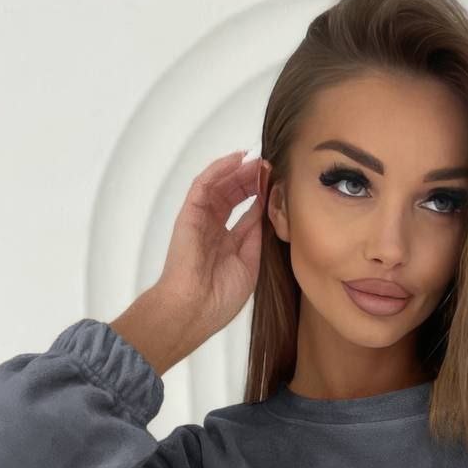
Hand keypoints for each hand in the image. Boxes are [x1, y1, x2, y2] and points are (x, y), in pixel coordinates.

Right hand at [155, 150, 272, 340]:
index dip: (261, 195)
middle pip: (233, 194)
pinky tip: (237, 159)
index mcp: (227, 243)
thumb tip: (266, 210)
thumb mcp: (250, 263)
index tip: (277, 183)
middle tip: (269, 167)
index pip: (245, 210)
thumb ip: (256, 235)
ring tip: (257, 159)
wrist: (196, 308)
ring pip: (219, 185)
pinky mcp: (190, 214)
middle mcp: (212, 228)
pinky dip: (219, 169)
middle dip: (251, 179)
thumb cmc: (221, 297)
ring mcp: (200, 220)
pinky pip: (204, 185)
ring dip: (238, 170)